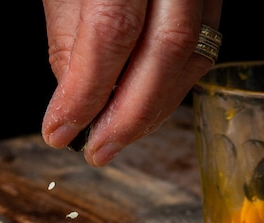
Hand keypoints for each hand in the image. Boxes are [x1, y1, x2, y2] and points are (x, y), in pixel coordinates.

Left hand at [41, 0, 222, 165]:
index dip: (86, 92)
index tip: (60, 133)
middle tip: (98, 150)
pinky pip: (203, 46)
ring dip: (154, 109)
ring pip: (194, 53)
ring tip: (116, 136)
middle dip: (130, 116)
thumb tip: (77, 104)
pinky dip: (170, 87)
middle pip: (169, 48)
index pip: (113, 31)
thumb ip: (69, 39)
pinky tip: (142, 106)